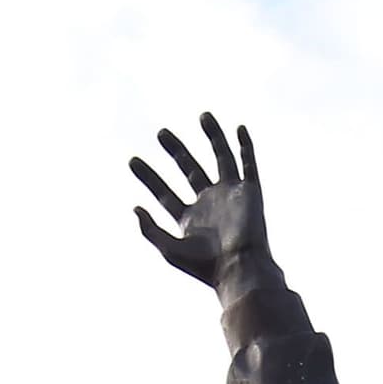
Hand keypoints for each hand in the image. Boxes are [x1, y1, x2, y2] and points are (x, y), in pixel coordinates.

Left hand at [131, 115, 272, 287]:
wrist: (241, 268)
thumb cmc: (206, 266)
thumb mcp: (169, 249)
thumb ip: (149, 229)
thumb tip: (134, 208)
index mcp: (190, 219)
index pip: (164, 192)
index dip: (148, 177)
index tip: (132, 161)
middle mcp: (209, 203)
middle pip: (189, 170)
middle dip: (176, 151)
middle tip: (161, 133)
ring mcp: (230, 196)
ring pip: (220, 158)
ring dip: (213, 137)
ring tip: (203, 115)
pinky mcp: (250, 192)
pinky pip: (248, 164)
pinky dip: (245, 146)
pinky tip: (239, 129)